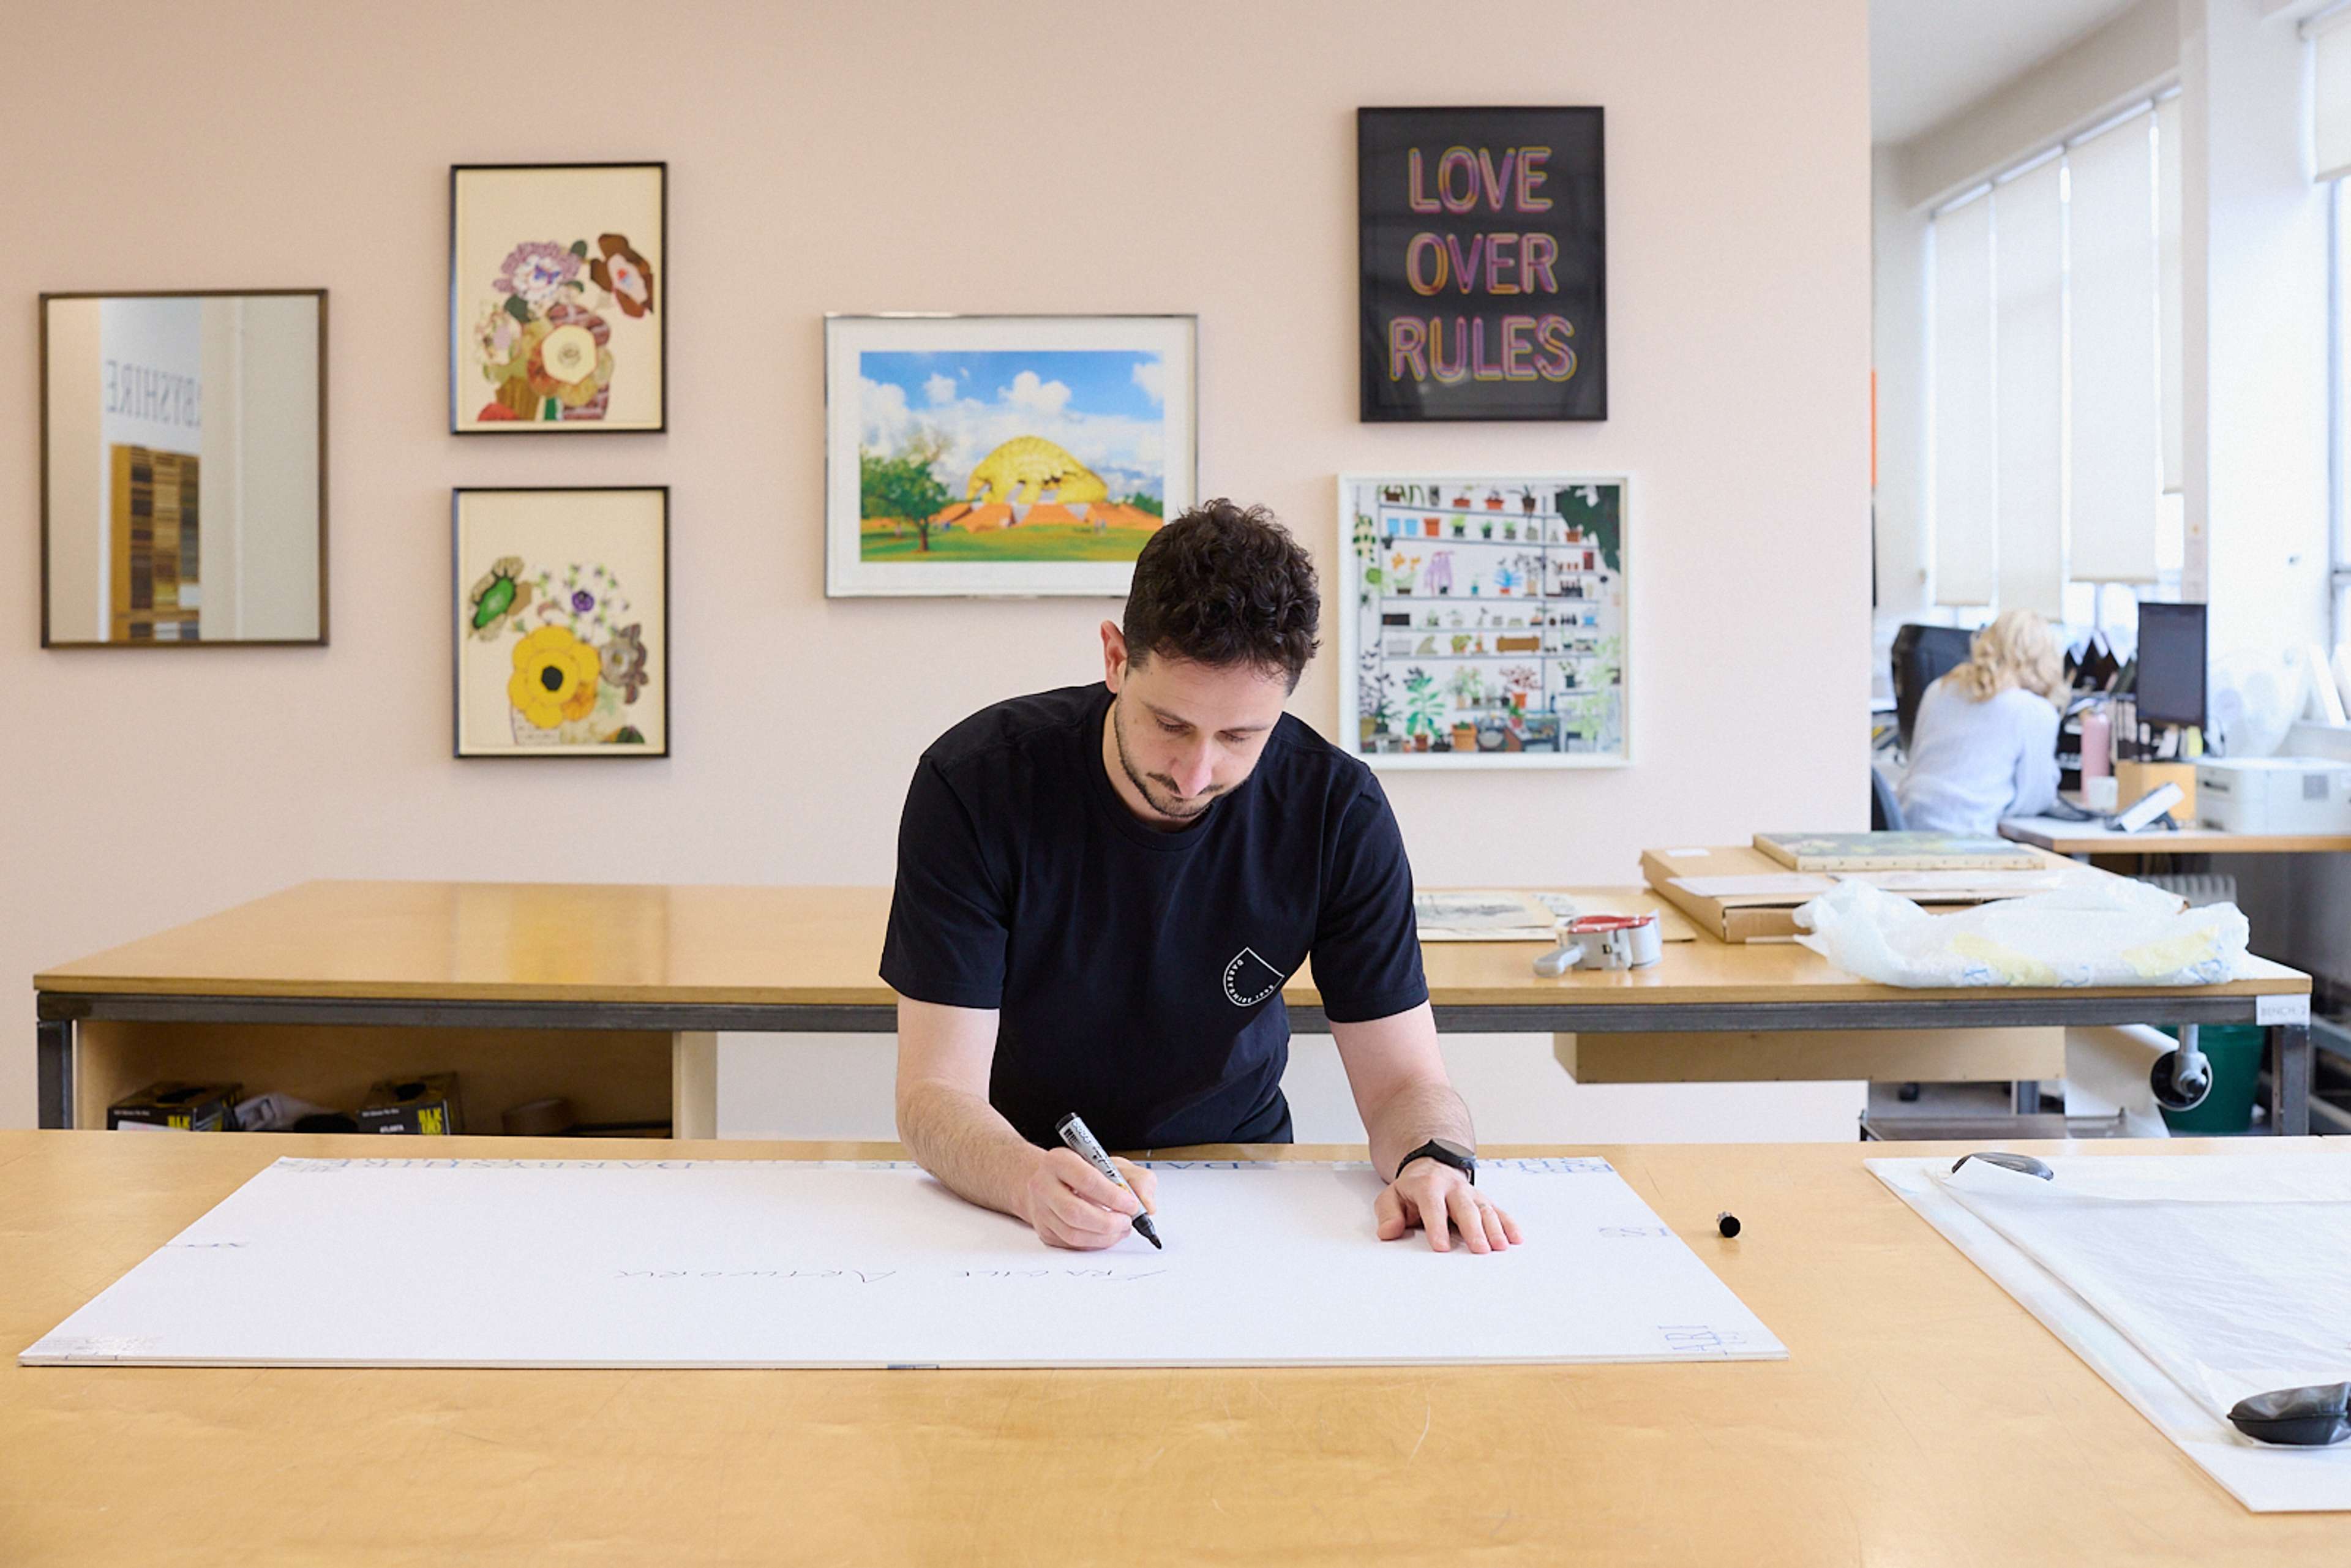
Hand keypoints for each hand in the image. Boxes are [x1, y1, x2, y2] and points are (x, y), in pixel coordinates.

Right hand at [1020, 1148, 1158, 1250]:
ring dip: (1104, 1237)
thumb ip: (1138, 1180)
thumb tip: (1147, 1206)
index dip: (1113, 1196)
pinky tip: (1106, 1235)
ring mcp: (1041, 1210)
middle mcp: (1044, 1185)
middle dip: (1108, 1223)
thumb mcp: (1113, 1164)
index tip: (1132, 1205)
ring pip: (1073, 1233)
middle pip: (1075, 1212)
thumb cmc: (1084, 1171)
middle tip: (1127, 1223)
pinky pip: (1071, 1244)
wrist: (1051, 1180)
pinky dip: (1094, 1244)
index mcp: (1060, 1161)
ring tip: (1121, 1229)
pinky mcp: (1044, 1230)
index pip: (1087, 1180)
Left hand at [1376, 1159, 1522, 1253]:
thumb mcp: (1392, 1196)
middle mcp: (1453, 1188)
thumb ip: (1388, 1214)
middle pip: (1465, 1208)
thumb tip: (1388, 1232)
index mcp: (1428, 1186)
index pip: (1433, 1206)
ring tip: (1501, 1247)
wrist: (1432, 1167)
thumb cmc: (1412, 1189)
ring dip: (1494, 1228)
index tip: (1441, 1247)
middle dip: (1473, 1229)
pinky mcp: (1484, 1200)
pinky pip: (1498, 1211)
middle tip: (1479, 1249)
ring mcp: (1471, 1194)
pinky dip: (1508, 1224)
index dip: (1437, 1226)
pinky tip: (1516, 1238)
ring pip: (1485, 1209)